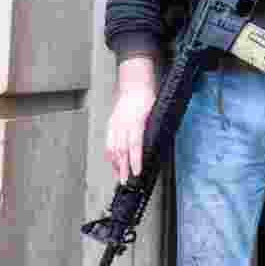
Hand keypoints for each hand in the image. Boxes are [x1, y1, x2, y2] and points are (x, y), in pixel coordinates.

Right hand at [105, 57, 157, 182]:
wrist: (134, 82)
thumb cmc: (147, 96)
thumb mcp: (156, 111)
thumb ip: (153, 128)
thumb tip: (154, 146)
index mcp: (136, 120)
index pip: (135, 145)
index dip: (135, 160)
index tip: (136, 172)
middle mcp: (123, 123)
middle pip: (121, 150)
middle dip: (123, 168)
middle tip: (125, 182)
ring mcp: (115, 123)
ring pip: (112, 147)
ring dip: (115, 164)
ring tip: (119, 176)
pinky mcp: (111, 123)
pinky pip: (108, 142)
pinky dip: (110, 154)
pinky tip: (113, 162)